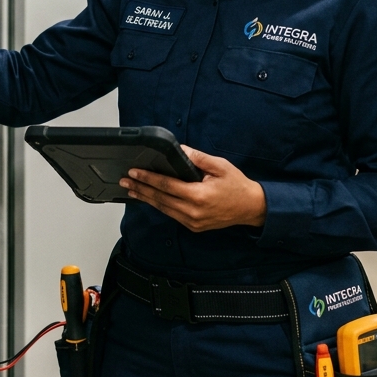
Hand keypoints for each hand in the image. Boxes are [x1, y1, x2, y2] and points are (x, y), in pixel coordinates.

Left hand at [118, 146, 266, 231]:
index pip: (166, 185)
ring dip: (146, 198)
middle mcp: (193, 212)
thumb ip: (197, 158)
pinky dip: (159, 205)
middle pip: (160, 199)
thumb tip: (178, 149)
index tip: (134, 172)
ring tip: (131, 190)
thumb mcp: (220, 166)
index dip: (148, 178)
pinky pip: (172, 215)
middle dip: (141, 189)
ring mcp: (193, 222)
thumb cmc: (237, 186)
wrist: (251, 208)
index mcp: (198, 196)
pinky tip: (150, 198)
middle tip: (125, 181)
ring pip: (163, 209)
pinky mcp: (193, 226)